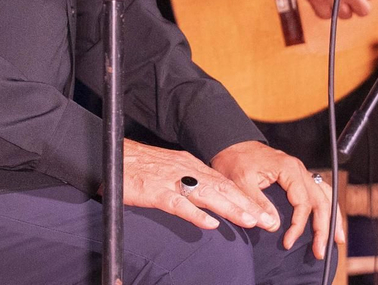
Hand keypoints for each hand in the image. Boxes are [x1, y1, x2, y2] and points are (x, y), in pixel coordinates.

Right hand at [121, 139, 268, 231]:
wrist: (111, 154)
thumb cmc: (136, 165)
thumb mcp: (168, 169)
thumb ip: (186, 182)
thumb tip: (203, 200)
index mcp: (188, 165)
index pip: (222, 182)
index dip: (243, 197)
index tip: (261, 211)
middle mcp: (185, 170)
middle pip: (222, 188)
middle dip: (246, 205)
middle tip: (266, 220)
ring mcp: (171, 180)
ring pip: (207, 195)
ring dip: (230, 209)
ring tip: (250, 220)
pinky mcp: (155, 192)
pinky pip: (178, 204)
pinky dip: (195, 214)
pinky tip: (210, 224)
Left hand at [211, 141, 342, 258]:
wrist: (232, 145)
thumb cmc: (236, 161)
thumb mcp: (242, 182)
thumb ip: (258, 203)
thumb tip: (274, 226)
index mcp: (289, 169)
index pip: (303, 202)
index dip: (298, 225)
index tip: (288, 242)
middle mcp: (299, 169)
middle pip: (321, 200)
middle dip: (323, 227)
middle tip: (321, 251)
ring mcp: (300, 173)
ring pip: (324, 195)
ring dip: (331, 218)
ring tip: (336, 239)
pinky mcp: (296, 177)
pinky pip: (318, 192)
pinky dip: (325, 207)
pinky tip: (328, 220)